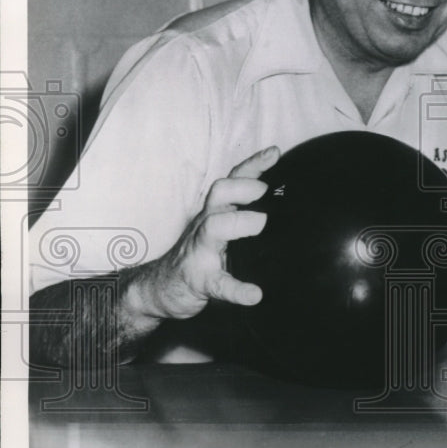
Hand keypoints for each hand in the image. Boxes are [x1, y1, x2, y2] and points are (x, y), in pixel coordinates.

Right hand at [134, 146, 279, 320]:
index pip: (234, 180)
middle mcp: (206, 223)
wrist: (160, 288)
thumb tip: (285, 204)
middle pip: (219, 192)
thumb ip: (244, 215)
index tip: (275, 152)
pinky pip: (217, 283)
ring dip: (238, 223)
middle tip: (265, 189)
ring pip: (213, 227)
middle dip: (243, 186)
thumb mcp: (220, 228)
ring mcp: (200, 250)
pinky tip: (254, 295)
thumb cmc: (199, 254)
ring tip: (260, 223)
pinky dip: (236, 289)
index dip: (253, 164)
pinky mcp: (199, 280)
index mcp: (216, 211)